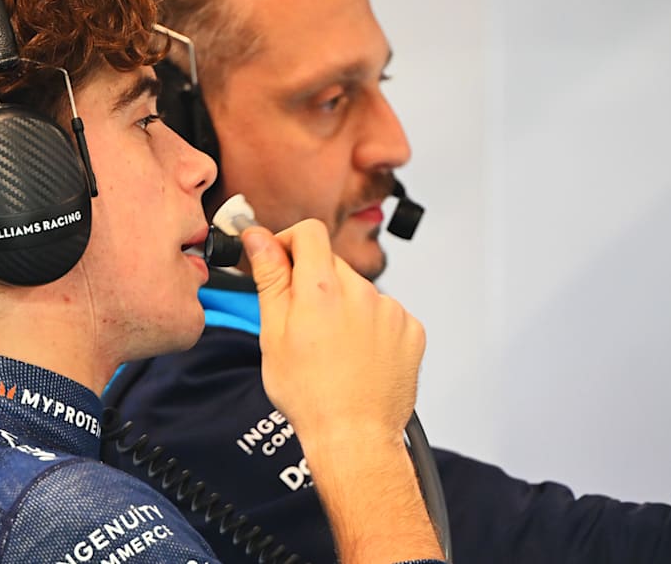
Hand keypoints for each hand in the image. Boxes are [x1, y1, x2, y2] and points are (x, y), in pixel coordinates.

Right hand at [242, 219, 440, 562]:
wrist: (354, 437)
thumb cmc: (310, 396)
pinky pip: (384, 313)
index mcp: (322, 290)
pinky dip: (370, 327)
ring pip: (359, 291)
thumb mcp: (273, 335)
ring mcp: (391, 311)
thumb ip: (270, 277)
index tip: (281, 261)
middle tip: (303, 325)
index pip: (309, 233)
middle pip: (332, 264)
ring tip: (333, 350)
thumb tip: (258, 237)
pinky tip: (358, 357)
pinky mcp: (411, 329)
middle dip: (315, 284)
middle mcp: (362, 293)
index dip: (290, 242)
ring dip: (344, 307)